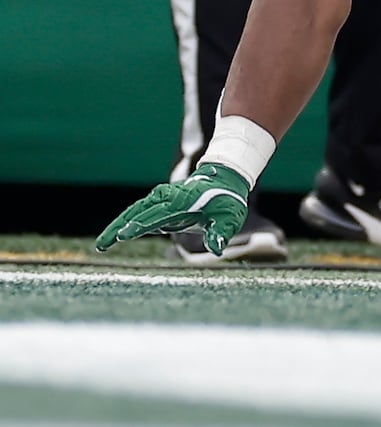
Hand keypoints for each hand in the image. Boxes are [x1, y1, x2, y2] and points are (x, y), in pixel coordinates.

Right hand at [94, 161, 248, 255]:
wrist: (224, 181)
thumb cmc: (227, 202)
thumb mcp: (230, 217)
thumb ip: (221, 233)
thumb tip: (216, 249)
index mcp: (183, 200)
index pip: (159, 213)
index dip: (142, 224)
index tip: (125, 234)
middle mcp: (167, 198)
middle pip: (138, 212)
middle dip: (120, 227)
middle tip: (102, 245)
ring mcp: (161, 200)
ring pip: (133, 212)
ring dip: (116, 227)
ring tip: (101, 246)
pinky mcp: (158, 206)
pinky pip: (137, 214)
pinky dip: (124, 225)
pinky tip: (112, 239)